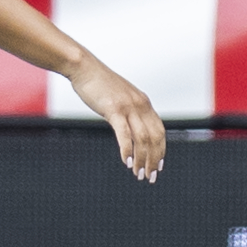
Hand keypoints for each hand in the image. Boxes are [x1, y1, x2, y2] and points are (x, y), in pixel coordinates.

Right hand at [68, 57, 166, 182]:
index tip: (158, 166)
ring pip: (142, 139)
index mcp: (144, 103)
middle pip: (155, 138)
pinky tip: (127, 162)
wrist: (85, 69)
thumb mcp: (120, 99)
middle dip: (153, 160)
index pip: (160, 131)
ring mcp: (128, 107)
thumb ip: (129, 112)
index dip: (161, 150)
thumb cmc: (100, 85)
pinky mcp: (114, 110)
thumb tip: (130, 128)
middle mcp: (141, 105)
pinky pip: (125, 134)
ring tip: (138, 174)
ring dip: (141, 159)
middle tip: (149, 177)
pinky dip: (127, 150)